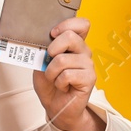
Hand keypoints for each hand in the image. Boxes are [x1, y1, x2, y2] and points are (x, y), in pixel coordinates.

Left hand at [31, 16, 104, 130]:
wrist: (55, 106)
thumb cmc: (49, 84)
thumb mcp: (41, 63)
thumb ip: (43, 50)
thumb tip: (40, 42)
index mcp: (74, 44)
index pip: (82, 24)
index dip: (66, 24)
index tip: (52, 33)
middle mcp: (84, 51)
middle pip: (70, 36)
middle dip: (52, 50)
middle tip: (49, 62)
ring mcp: (88, 64)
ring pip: (63, 59)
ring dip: (51, 72)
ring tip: (55, 79)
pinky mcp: (90, 78)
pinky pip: (67, 75)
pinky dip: (58, 82)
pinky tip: (63, 86)